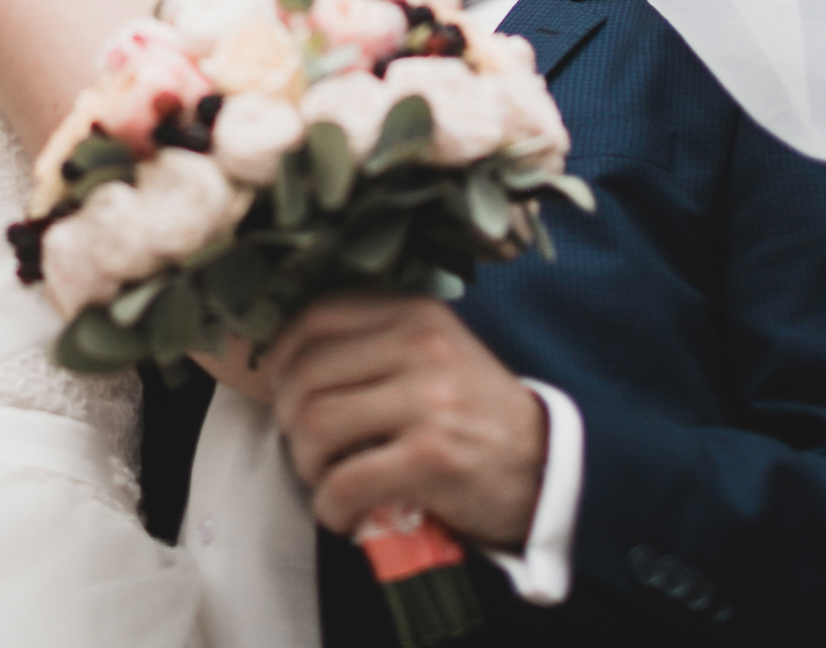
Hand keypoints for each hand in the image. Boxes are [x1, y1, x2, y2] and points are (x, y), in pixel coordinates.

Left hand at [262, 293, 546, 549]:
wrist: (544, 464)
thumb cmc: (472, 412)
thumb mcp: (431, 353)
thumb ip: (372, 344)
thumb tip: (283, 364)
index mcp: (413, 313)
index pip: (315, 317)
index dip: (281, 358)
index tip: (282, 390)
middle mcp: (419, 346)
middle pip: (306, 376)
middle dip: (289, 421)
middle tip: (307, 448)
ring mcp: (427, 401)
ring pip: (316, 425)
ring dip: (306, 464)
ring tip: (325, 480)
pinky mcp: (433, 457)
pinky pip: (346, 481)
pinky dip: (330, 506)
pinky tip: (342, 513)